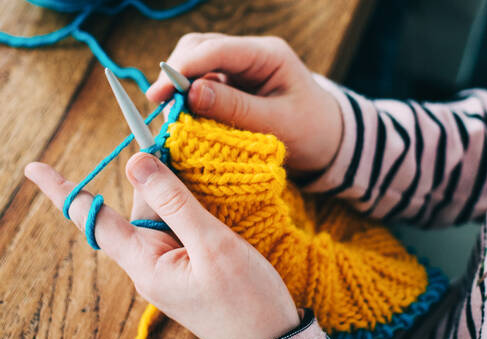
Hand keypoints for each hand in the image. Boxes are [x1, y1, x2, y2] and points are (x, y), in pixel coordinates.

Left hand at [25, 154, 299, 338]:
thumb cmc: (245, 300)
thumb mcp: (212, 245)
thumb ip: (174, 201)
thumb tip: (136, 160)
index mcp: (144, 262)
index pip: (93, 219)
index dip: (63, 190)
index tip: (33, 167)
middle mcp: (147, 263)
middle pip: (136, 206)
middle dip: (152, 175)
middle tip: (169, 138)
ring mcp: (165, 266)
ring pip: (159, 214)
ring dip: (174, 190)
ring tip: (200, 172)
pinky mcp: (184, 266)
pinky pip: (175, 227)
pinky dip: (185, 206)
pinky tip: (206, 197)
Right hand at [147, 33, 342, 172]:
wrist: (328, 142)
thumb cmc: (310, 132)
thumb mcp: (276, 124)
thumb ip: (234, 109)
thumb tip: (190, 95)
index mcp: (267, 55)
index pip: (216, 50)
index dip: (183, 69)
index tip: (159, 94)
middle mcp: (249, 54)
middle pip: (199, 48)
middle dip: (175, 74)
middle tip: (159, 106)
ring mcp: (239, 67)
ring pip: (195, 63)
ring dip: (178, 86)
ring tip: (168, 114)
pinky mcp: (231, 84)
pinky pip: (200, 83)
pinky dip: (186, 98)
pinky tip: (180, 116)